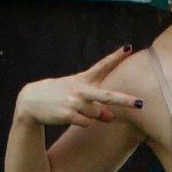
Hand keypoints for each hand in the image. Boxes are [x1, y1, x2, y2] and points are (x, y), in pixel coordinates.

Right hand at [17, 44, 143, 128]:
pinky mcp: (68, 114)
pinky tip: (70, 116)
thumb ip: (97, 105)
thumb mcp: (77, 96)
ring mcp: (75, 102)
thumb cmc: (58, 96)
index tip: (129, 48)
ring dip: (91, 115)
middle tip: (141, 104)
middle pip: (108, 96)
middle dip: (125, 100)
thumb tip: (111, 117)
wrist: (31, 101)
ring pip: (96, 114)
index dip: (116, 57)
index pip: (102, 66)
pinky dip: (83, 122)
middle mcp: (81, 89)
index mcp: (83, 79)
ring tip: (75, 109)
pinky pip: (87, 123)